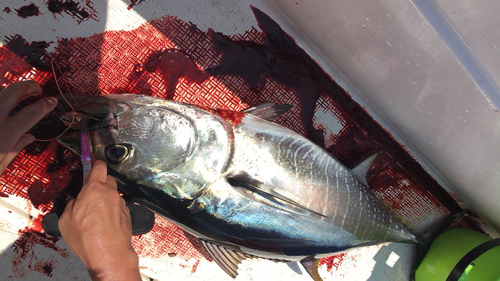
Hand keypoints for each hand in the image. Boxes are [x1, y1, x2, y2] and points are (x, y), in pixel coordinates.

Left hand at [0, 81, 57, 174]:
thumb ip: (15, 148)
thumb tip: (28, 137)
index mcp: (4, 135)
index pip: (32, 113)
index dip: (45, 105)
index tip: (52, 101)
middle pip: (14, 91)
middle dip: (29, 86)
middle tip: (36, 89)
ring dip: (7, 90)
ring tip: (15, 94)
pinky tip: (2, 102)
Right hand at [58, 160, 140, 280]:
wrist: (108, 254)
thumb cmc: (86, 238)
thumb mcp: (66, 220)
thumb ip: (71, 205)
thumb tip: (75, 201)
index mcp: (93, 190)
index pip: (98, 167)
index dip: (95, 165)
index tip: (93, 165)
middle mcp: (110, 193)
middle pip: (108, 180)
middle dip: (101, 185)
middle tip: (91, 196)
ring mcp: (120, 203)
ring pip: (113, 195)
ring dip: (107, 200)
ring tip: (98, 216)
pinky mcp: (127, 214)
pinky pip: (119, 207)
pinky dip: (113, 211)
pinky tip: (106, 223)